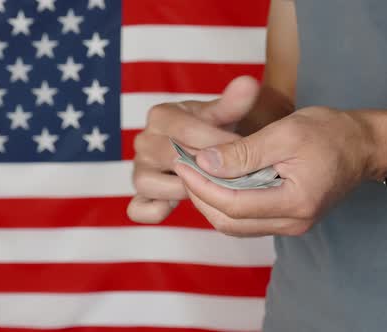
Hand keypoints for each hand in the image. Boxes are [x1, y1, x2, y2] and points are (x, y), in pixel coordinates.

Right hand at [127, 76, 260, 223]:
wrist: (203, 148)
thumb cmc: (213, 129)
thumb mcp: (225, 114)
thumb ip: (235, 101)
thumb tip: (248, 83)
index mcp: (160, 115)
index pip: (186, 131)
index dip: (218, 143)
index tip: (244, 150)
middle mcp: (144, 140)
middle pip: (168, 157)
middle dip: (204, 168)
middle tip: (233, 175)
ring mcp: (139, 168)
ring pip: (147, 183)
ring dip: (180, 189)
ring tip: (209, 189)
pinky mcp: (140, 194)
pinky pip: (138, 209)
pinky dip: (155, 210)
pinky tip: (178, 206)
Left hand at [174, 106, 386, 236]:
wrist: (363, 145)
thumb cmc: (330, 133)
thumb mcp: (286, 133)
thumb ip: (244, 152)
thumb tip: (204, 162)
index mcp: (295, 202)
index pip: (232, 204)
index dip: (200, 186)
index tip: (181, 163)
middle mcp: (293, 222)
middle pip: (229, 221)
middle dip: (200, 196)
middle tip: (182, 168)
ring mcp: (291, 225)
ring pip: (235, 225)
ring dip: (210, 201)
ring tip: (193, 174)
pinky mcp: (287, 219)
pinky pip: (246, 220)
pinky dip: (225, 203)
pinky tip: (215, 181)